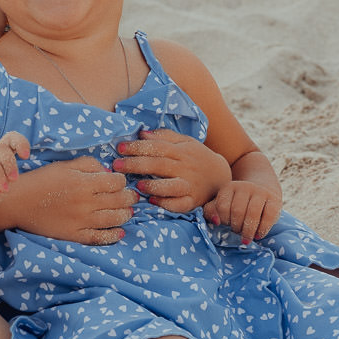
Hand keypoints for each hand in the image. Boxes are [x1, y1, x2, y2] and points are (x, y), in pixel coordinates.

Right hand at [9, 157, 137, 244]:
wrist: (18, 202)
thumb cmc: (41, 180)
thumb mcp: (65, 165)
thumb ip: (88, 165)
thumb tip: (108, 172)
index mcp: (84, 182)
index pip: (116, 182)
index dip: (122, 181)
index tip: (120, 182)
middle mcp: (85, 202)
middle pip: (119, 201)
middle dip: (129, 198)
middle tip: (132, 197)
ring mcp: (80, 221)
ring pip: (113, 219)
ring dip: (125, 215)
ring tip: (128, 212)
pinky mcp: (73, 235)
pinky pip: (99, 238)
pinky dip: (112, 236)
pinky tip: (119, 232)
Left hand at [113, 128, 230, 212]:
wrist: (222, 176)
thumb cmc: (198, 157)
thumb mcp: (186, 142)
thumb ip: (165, 137)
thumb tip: (142, 133)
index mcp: (182, 151)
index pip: (157, 147)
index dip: (138, 147)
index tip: (119, 148)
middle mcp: (186, 168)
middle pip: (159, 165)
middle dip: (136, 164)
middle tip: (116, 165)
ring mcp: (190, 186)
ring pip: (171, 186)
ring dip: (154, 185)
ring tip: (137, 185)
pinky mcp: (192, 202)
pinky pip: (179, 204)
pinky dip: (166, 203)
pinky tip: (152, 200)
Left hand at [205, 179, 281, 243]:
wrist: (262, 189)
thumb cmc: (236, 203)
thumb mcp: (222, 204)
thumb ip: (211, 211)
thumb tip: (216, 221)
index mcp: (229, 187)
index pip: (222, 206)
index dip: (224, 220)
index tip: (226, 225)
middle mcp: (245, 187)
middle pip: (237, 211)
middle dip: (236, 227)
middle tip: (237, 232)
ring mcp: (261, 192)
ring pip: (252, 214)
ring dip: (248, 231)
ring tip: (246, 239)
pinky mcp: (275, 200)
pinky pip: (269, 216)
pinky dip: (262, 229)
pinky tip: (258, 235)